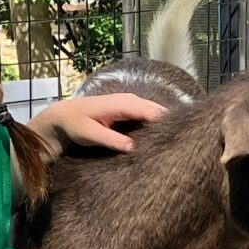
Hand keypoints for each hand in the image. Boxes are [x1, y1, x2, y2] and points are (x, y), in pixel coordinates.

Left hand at [31, 91, 168, 152]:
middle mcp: (129, 100)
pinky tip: (163, 133)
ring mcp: (130, 102)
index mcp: (121, 104)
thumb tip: (132, 148)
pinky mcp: (130, 108)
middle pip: (156, 110)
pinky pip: (148, 113)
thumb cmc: (76, 124)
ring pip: (154, 111)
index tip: (176, 137)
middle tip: (183, 140)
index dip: (164, 123)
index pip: (149, 112)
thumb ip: (111, 140)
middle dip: (169, 122)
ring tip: (178, 137)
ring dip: (164, 122)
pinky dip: (157, 121)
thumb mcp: (90, 134)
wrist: (65, 115)